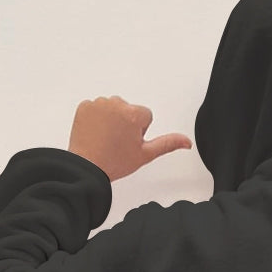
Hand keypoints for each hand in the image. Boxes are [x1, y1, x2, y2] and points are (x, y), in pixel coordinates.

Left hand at [68, 95, 191, 181]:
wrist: (87, 166)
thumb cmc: (115, 162)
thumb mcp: (146, 154)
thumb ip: (168, 144)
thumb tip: (186, 142)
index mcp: (133, 114)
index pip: (145, 116)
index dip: (140, 131)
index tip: (130, 142)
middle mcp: (116, 104)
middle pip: (128, 110)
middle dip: (126, 123)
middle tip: (118, 142)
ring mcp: (98, 104)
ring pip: (112, 109)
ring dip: (111, 120)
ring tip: (106, 139)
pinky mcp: (85, 106)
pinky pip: (96, 109)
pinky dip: (96, 119)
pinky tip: (96, 134)